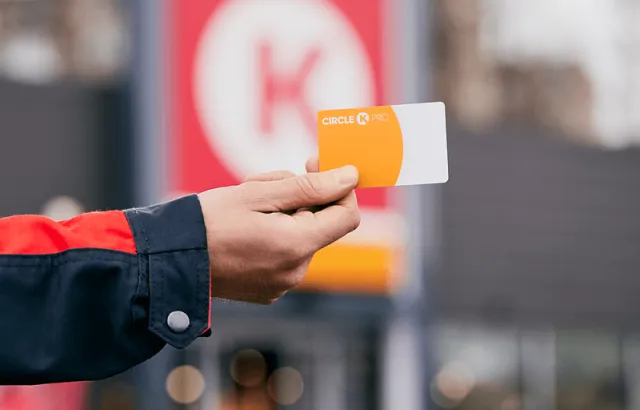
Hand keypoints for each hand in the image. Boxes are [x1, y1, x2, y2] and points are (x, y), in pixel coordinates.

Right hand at [198, 157, 360, 303]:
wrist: (168, 260)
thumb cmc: (208, 222)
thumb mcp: (259, 194)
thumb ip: (310, 187)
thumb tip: (350, 177)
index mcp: (297, 247)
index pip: (347, 215)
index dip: (338, 186)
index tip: (313, 164)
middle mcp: (296, 271)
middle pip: (319, 223)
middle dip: (298, 197)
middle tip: (261, 185)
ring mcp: (282, 284)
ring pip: (300, 235)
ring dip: (282, 214)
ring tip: (245, 208)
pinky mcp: (268, 290)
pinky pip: (285, 254)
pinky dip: (273, 235)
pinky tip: (243, 230)